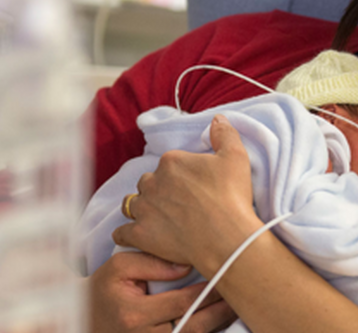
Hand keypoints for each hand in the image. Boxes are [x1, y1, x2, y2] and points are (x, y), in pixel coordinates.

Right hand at [90, 252, 236, 332]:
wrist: (83, 319)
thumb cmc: (103, 290)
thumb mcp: (119, 267)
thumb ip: (151, 261)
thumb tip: (186, 265)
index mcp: (133, 314)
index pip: (181, 302)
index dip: (208, 291)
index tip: (226, 277)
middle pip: (193, 327)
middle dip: (220, 312)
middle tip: (241, 296)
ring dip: (217, 326)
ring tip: (236, 309)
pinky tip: (217, 323)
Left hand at [113, 115, 263, 275]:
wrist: (228, 238)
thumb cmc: (232, 197)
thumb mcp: (236, 157)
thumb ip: (224, 134)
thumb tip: (217, 119)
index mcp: (171, 161)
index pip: (166, 164)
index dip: (177, 175)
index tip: (191, 188)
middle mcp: (152, 182)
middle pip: (147, 183)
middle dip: (157, 191)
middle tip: (176, 204)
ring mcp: (144, 209)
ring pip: (131, 204)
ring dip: (140, 209)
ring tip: (156, 219)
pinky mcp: (140, 235)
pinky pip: (121, 233)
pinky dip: (126, 235)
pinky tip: (135, 237)